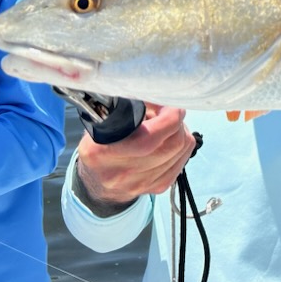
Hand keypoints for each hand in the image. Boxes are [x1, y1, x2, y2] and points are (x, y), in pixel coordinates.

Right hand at [75, 104, 197, 206]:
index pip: (149, 137)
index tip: (169, 105)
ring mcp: (140, 184)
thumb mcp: (102, 123)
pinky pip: (183, 162)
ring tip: (170, 124)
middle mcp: (121, 173)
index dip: (168, 117)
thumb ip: (127, 108)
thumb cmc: (101, 143)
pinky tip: (172, 139)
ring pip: (181, 150)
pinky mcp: (157, 188)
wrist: (97, 182)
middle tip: (170, 112)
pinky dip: (183, 146)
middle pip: (172, 143)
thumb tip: (157, 93)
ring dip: (181, 132)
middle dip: (177, 122)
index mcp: (102, 152)